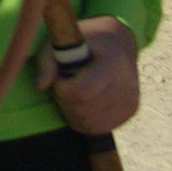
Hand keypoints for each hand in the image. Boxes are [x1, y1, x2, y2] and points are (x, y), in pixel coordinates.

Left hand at [36, 16, 139, 135]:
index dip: (62, 88)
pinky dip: (84, 120)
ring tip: (73, 92)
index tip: (60, 77)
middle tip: (65, 85)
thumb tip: (40, 85)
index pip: (82, 91)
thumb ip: (47, 61)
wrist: (117, 43)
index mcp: (112, 62)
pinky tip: (82, 103)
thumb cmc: (85, 42)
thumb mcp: (62, 42)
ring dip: (72, 112)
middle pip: (83, 110)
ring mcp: (131, 99)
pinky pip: (99, 128)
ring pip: (89, 123)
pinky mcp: (131, 111)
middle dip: (65, 100)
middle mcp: (127, 83)